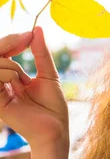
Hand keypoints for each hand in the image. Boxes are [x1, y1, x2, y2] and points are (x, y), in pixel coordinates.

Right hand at [0, 27, 68, 147]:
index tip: (28, 36)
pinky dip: (5, 73)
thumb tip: (36, 29)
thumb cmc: (53, 106)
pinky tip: (17, 80)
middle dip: (7, 43)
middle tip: (25, 40)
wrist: (56, 129)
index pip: (3, 53)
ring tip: (22, 76)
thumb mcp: (48, 74)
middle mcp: (2, 84)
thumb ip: (40, 53)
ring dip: (9, 63)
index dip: (12, 41)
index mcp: (12, 77)